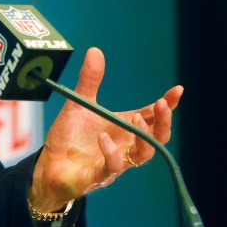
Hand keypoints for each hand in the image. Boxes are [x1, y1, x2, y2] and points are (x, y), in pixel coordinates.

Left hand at [29, 47, 182, 212]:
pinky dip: (111, 152)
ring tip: (137, 119)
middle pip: (157, 137)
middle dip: (163, 121)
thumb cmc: (70, 138)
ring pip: (143, 154)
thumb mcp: (78, 104)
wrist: (49, 165)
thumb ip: (89, 81)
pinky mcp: (98, 175)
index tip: (177, 90)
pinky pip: (112, 167)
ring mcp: (115, 161)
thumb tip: (95, 50)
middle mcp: (124, 145)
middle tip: (163, 104)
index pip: (151, 116)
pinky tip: (103, 138)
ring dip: (144, 138)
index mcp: (123, 127)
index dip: (167, 105)